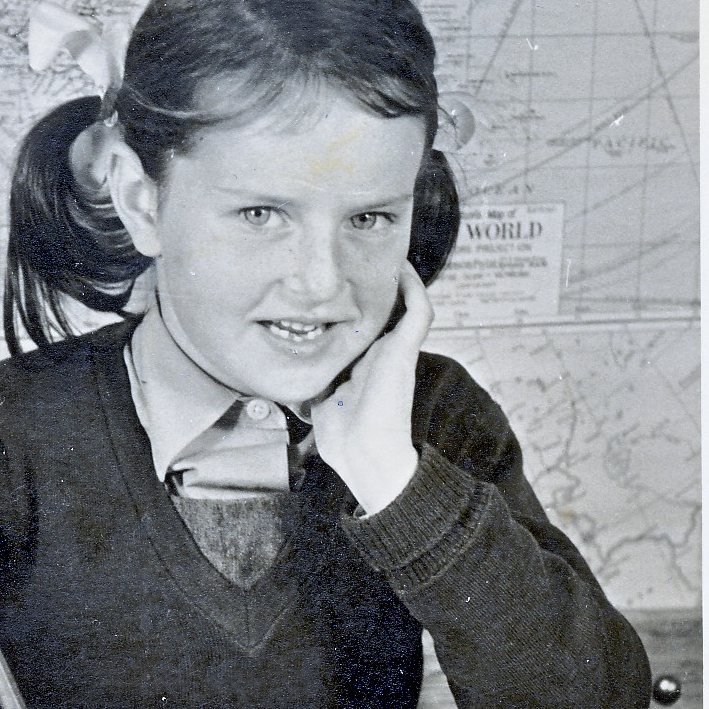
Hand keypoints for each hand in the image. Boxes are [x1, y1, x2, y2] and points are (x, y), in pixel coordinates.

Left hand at [310, 263, 433, 514]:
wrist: (364, 455)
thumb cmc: (342, 439)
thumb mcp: (317, 400)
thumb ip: (309, 382)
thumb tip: (289, 374)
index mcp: (363, 366)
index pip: (361, 328)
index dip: (355, 307)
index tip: (338, 285)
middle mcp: (381, 355)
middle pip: (384, 311)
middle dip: (376, 285)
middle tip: (362, 258)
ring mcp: (395, 352)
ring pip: (408, 306)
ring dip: (401, 280)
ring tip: (388, 254)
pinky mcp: (405, 351)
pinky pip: (419, 312)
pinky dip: (414, 289)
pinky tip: (402, 269)